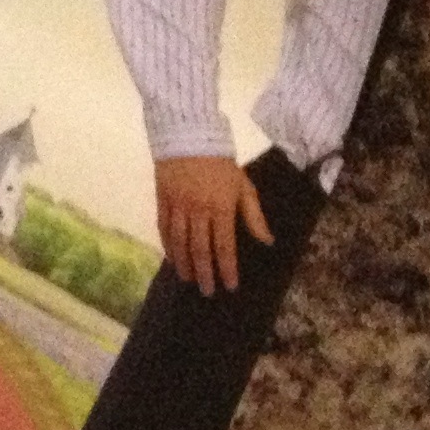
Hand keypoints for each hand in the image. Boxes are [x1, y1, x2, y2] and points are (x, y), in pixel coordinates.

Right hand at [154, 154, 271, 294]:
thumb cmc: (221, 165)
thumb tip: (267, 241)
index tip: (230, 285)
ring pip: (179, 242)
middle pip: (200, 248)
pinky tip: (172, 258)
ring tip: (188, 279)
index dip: (227, 268)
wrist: (189, 138)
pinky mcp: (162, 201)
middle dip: (205, 272)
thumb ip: (254, 215)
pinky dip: (168, 246)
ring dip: (184, 263)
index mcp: (221, 208)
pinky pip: (164, 229)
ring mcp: (178, 206)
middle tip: (207, 291)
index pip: (224, 245)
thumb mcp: (244, 187)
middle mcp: (198, 211)